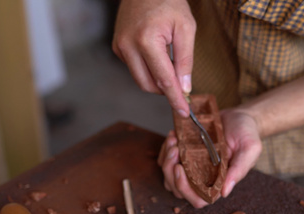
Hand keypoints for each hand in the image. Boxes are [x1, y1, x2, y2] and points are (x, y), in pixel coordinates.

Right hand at [112, 0, 195, 116]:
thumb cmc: (169, 2)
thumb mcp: (186, 28)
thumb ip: (185, 60)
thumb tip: (184, 88)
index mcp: (147, 40)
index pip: (163, 79)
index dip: (175, 98)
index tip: (184, 112)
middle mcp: (128, 45)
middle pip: (149, 85)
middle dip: (166, 89)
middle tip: (182, 85)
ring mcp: (120, 46)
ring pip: (140, 79)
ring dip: (157, 80)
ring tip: (170, 64)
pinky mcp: (117, 47)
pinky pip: (134, 68)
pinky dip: (148, 69)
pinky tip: (157, 55)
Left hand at [157, 110, 261, 206]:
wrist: (240, 116)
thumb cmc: (247, 133)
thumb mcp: (250, 148)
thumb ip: (239, 170)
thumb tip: (225, 192)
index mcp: (218, 182)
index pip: (198, 199)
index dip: (185, 189)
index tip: (180, 168)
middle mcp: (203, 177)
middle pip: (178, 189)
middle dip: (170, 171)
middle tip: (174, 150)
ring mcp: (192, 166)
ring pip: (169, 176)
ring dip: (167, 160)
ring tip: (173, 141)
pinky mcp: (186, 153)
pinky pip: (168, 159)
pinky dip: (165, 150)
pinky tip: (173, 136)